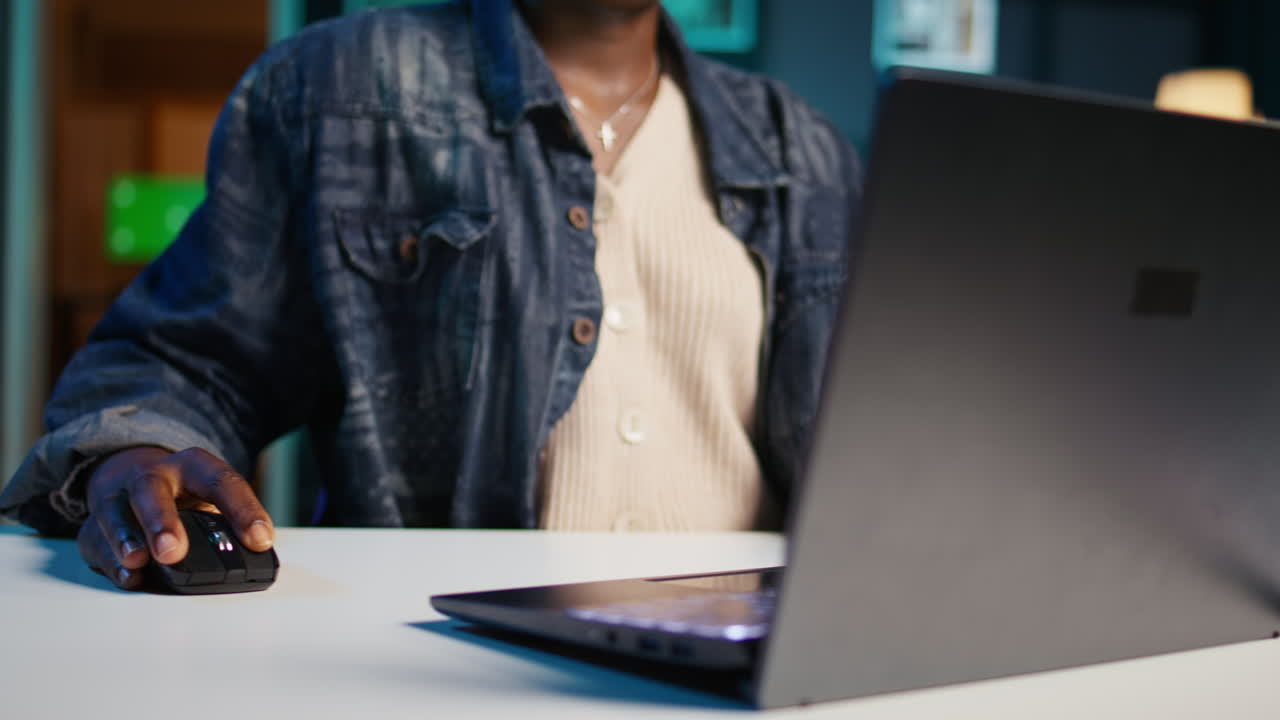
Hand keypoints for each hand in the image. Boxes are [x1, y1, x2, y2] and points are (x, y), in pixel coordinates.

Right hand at [76, 447, 274, 589]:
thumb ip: (228, 525)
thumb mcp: (212, 497)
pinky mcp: (94, 524)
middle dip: (160, 520)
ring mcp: (118, 498)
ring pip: (114, 513)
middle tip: (172, 552)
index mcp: (193, 466)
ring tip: (138, 561)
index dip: (243, 510)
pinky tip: (128, 576)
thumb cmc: (183, 495)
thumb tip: (250, 558)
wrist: (133, 476)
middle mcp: (152, 476)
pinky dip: (110, 562)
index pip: (221, 481)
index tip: (260, 541)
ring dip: (126, 539)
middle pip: (151, 489)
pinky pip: (95, 541)